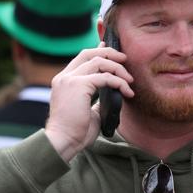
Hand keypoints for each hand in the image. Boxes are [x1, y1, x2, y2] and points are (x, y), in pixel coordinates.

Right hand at [45, 44, 133, 162]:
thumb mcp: (88, 110)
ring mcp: (70, 80)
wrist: (63, 141)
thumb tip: (111, 92)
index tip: (113, 51)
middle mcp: (65, 77)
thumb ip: (96, 98)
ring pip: (99, 62)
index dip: (98, 51)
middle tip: (125, 60)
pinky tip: (127, 92)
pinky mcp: (78, 86)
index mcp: (64, 81)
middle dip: (110, 53)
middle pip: (89, 54)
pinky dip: (119, 82)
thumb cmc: (76, 131)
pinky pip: (105, 77)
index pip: (82, 58)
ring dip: (118, 69)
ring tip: (130, 81)